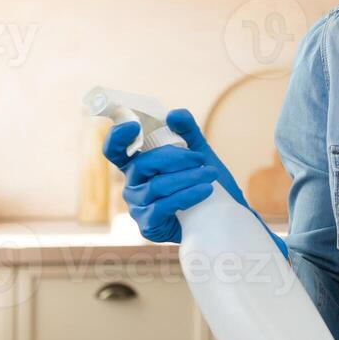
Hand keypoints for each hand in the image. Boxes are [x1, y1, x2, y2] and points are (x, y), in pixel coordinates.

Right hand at [101, 108, 244, 243]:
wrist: (222, 216)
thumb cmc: (204, 182)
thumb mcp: (199, 153)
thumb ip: (187, 131)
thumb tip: (174, 114)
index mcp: (138, 165)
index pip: (116, 151)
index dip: (117, 138)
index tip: (133, 126)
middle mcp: (133, 184)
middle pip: (143, 164)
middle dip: (174, 158)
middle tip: (200, 158)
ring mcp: (138, 206)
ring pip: (157, 186)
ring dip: (188, 177)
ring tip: (210, 174)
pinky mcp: (148, 225)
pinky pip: (163, 207)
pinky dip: (187, 195)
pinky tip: (205, 190)